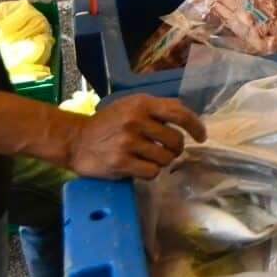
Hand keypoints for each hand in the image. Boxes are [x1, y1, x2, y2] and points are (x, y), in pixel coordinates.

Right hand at [65, 94, 205, 178]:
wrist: (75, 140)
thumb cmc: (107, 123)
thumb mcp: (130, 105)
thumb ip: (157, 106)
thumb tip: (183, 108)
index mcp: (142, 104)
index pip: (179, 113)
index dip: (195, 126)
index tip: (201, 137)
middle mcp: (136, 120)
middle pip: (176, 140)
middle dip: (176, 149)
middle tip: (167, 151)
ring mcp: (128, 142)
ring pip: (166, 158)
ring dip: (162, 162)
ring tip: (149, 158)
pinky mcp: (121, 162)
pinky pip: (152, 172)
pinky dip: (150, 172)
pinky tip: (139, 167)